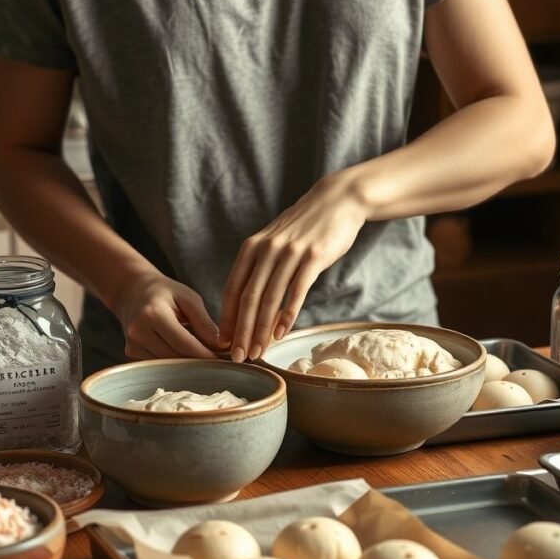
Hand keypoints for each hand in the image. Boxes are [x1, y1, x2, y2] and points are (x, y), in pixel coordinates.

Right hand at [111, 269, 222, 359]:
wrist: (133, 291)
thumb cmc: (164, 292)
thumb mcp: (188, 298)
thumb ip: (204, 322)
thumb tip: (221, 346)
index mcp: (153, 313)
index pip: (184, 343)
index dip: (205, 355)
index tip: (223, 360)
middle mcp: (138, 330)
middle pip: (175, 357)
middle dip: (198, 362)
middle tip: (217, 362)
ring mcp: (132, 344)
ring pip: (167, 365)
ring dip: (186, 365)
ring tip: (202, 357)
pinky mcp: (131, 352)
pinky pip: (158, 365)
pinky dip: (173, 363)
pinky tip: (184, 356)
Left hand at [220, 171, 367, 360]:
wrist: (336, 201)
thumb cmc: (305, 228)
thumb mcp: (274, 242)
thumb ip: (260, 267)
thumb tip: (249, 302)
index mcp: (252, 248)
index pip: (233, 289)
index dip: (227, 318)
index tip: (223, 343)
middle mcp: (267, 250)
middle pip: (248, 297)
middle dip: (240, 331)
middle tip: (237, 357)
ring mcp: (289, 253)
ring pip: (270, 298)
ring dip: (261, 329)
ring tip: (258, 351)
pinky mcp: (313, 257)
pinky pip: (296, 291)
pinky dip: (287, 315)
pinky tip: (281, 333)